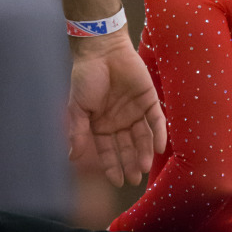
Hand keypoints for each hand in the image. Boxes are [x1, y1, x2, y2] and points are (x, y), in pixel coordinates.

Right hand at [67, 30, 166, 186]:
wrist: (102, 49)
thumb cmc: (86, 77)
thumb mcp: (78, 107)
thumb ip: (78, 132)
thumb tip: (72, 157)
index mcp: (101, 125)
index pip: (108, 150)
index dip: (112, 166)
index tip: (118, 181)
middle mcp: (119, 121)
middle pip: (127, 147)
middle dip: (130, 163)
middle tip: (135, 179)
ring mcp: (135, 111)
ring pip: (143, 137)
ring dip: (144, 152)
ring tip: (145, 166)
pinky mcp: (149, 99)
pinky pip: (156, 119)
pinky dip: (159, 133)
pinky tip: (159, 147)